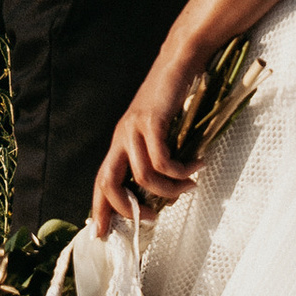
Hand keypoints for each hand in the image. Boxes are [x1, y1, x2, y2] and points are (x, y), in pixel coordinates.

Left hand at [91, 37, 205, 236]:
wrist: (178, 62)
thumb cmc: (172, 98)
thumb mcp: (159, 131)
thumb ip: (156, 155)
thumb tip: (165, 189)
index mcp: (120, 142)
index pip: (102, 180)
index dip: (100, 208)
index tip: (101, 233)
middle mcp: (122, 137)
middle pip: (108, 182)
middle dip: (125, 208)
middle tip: (150, 220)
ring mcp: (134, 128)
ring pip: (143, 176)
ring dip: (168, 190)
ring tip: (189, 187)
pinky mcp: (152, 121)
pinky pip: (162, 159)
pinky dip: (180, 170)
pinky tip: (196, 166)